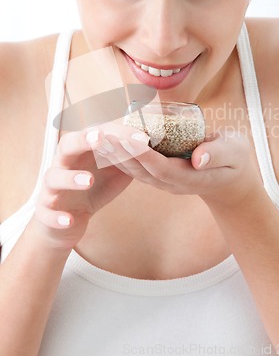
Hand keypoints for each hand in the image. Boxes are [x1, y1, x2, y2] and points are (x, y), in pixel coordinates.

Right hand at [34, 123, 149, 249]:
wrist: (65, 222)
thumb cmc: (92, 188)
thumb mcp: (114, 170)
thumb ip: (128, 156)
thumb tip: (155, 143)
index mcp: (81, 151)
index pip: (95, 133)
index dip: (116, 133)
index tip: (139, 137)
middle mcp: (63, 165)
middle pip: (66, 145)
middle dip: (82, 140)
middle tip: (100, 138)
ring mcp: (51, 188)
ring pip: (53, 177)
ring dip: (70, 178)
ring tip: (88, 180)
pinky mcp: (45, 212)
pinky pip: (47, 213)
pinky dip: (57, 216)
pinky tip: (69, 220)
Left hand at [104, 129, 263, 208]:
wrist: (231, 180)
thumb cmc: (235, 161)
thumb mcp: (235, 154)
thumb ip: (219, 154)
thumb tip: (198, 158)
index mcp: (190, 177)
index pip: (161, 168)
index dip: (143, 154)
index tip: (127, 138)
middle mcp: (171, 183)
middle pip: (141, 169)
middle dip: (120, 152)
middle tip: (101, 133)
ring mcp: (163, 181)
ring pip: (134, 169)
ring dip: (114, 154)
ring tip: (96, 136)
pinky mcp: (158, 175)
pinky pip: (135, 166)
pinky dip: (120, 154)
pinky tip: (107, 141)